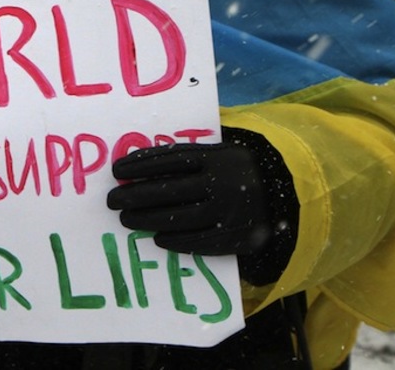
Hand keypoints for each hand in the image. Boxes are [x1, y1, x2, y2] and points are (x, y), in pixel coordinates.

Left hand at [107, 141, 273, 255]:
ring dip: (148, 220)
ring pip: (180, 218)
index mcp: (216, 157)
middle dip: (136, 196)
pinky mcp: (237, 236)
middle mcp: (223, 183)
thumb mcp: (219, 153)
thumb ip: (187, 157)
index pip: (169, 160)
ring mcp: (230, 212)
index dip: (140, 166)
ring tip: (126, 219)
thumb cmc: (236, 170)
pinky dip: (175, 240)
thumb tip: (139, 164)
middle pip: (170, 190)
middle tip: (112, 201)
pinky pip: (200, 241)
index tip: (116, 172)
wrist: (283, 194)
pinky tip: (157, 237)